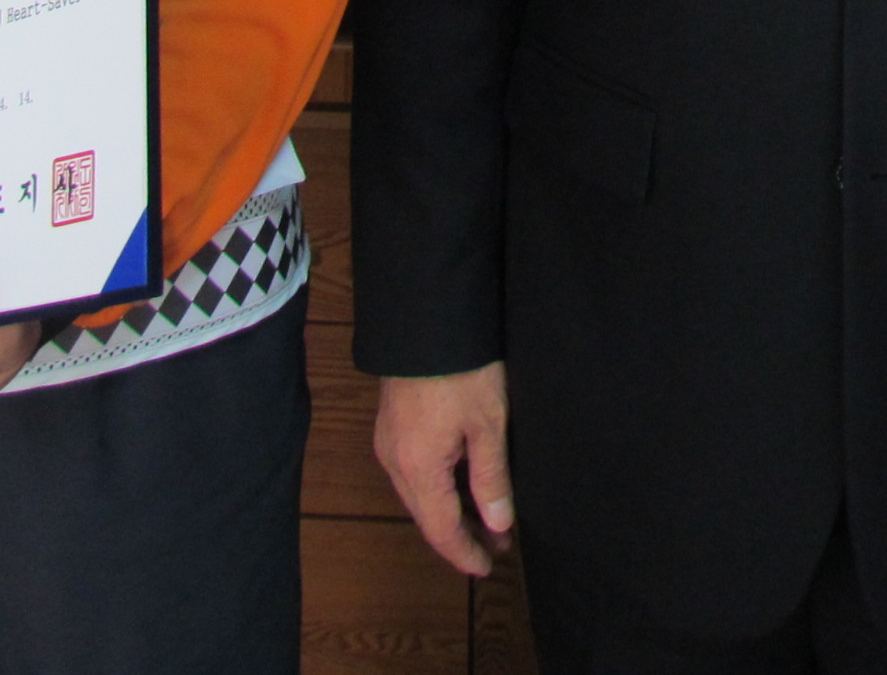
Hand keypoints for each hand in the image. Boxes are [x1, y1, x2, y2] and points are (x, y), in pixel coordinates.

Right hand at [376, 364, 512, 576]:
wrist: (426, 318)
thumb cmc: (462, 370)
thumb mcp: (489, 425)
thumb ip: (491, 478)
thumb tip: (498, 524)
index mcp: (418, 468)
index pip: (440, 529)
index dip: (464, 553)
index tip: (487, 568)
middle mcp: (394, 461)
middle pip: (426, 515)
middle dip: (461, 534)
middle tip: (498, 544)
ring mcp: (388, 442)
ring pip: (418, 494)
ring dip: (451, 511)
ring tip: (488, 517)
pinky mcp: (391, 424)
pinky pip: (413, 472)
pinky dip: (438, 487)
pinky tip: (461, 484)